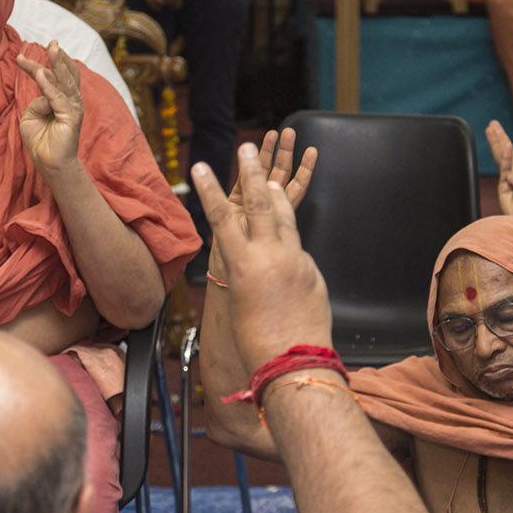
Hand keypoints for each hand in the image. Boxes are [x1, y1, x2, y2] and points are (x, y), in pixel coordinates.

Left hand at [17, 41, 85, 176]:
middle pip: (63, 74)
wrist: (49, 164)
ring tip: (51, 48)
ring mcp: (73, 109)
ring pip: (65, 81)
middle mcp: (71, 101)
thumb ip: (37, 100)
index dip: (39, 64)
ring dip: (58, 63)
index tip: (20, 56)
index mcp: (62, 99)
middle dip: (57, 57)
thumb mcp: (32, 115)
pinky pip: (58, 98)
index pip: (53, 76)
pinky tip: (40, 73)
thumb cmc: (40, 140)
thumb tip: (44, 92)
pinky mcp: (70, 118)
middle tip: (50, 42)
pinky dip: (49, 85)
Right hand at [140, 0, 182, 10]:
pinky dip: (155, 7)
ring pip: (160, 1)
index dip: (178, 3)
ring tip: (166, 7)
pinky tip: (159, 9)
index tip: (178, 8)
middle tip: (172, 8)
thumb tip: (177, 2)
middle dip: (171, 6)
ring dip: (164, 6)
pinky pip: (151, 2)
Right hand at [194, 143, 332, 367]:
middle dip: (253, 173)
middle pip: (261, 204)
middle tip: (248, 148)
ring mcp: (296, 262)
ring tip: (271, 178)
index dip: (209, 191)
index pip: (222, 219)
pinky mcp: (313, 273)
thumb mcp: (240, 306)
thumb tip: (258, 268)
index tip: (199, 167)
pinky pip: (298, 252)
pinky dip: (289, 248)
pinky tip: (285, 254)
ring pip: (287, 219)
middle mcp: (270, 257)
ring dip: (278, 197)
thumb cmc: (256, 345)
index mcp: (243, 266)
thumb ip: (246, 278)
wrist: (294, 364)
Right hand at [487, 119, 512, 224]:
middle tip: (494, 123)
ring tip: (490, 129)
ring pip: (502, 156)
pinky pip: (505, 170)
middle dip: (502, 136)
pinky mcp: (503, 188)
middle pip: (510, 150)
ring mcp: (510, 180)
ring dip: (496, 142)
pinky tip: (505, 148)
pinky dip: (506, 159)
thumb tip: (511, 175)